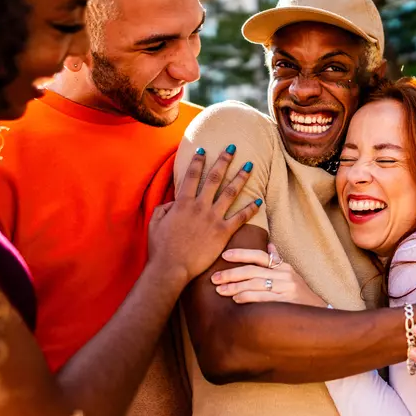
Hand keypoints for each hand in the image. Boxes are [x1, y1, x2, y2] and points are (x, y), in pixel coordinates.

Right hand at [148, 145, 260, 282]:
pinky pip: (240, 217)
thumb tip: (173, 202)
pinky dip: (250, 208)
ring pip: (230, 192)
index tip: (203, 149)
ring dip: (241, 177)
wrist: (171, 268)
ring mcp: (212, 218)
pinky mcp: (222, 232)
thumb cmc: (161, 248)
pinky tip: (259, 200)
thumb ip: (163, 208)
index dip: (197, 161)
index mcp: (182, 203)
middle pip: (214, 178)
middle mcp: (199, 206)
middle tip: (232, 148)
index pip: (191, 176)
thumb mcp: (155, 223)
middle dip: (224, 160)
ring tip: (250, 166)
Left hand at [212, 245, 325, 306]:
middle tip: (215, 278)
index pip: (260, 256)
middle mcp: (285, 275)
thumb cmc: (300, 296)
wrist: (319, 315)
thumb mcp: (292, 275)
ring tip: (220, 290)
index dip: (241, 254)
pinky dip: (246, 297)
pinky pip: (261, 298)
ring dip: (234, 287)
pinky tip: (236, 299)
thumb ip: (278, 261)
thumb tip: (269, 245)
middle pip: (252, 271)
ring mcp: (286, 289)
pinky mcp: (285, 302)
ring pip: (254, 284)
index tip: (224, 256)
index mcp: (284, 267)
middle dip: (231, 274)